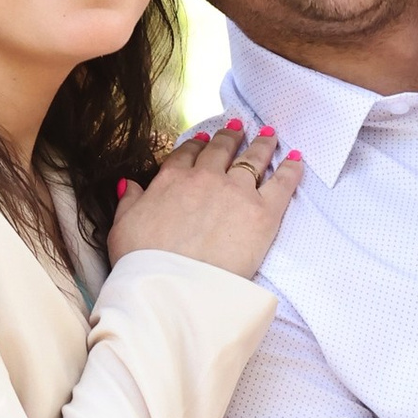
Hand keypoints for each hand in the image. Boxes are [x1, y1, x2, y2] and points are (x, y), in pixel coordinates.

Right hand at [110, 118, 301, 279]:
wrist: (172, 288)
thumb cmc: (142, 265)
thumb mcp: (122, 228)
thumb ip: (129, 202)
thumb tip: (130, 184)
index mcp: (171, 181)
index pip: (187, 154)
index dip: (197, 145)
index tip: (205, 139)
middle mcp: (204, 179)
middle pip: (221, 151)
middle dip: (231, 137)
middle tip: (240, 129)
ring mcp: (235, 192)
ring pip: (252, 159)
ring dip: (262, 145)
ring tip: (270, 135)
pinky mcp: (262, 213)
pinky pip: (281, 183)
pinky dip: (291, 169)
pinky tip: (296, 159)